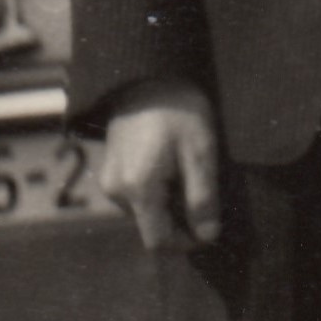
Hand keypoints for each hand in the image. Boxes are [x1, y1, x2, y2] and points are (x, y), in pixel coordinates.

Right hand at [98, 79, 222, 250]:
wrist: (148, 77)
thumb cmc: (179, 112)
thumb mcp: (200, 153)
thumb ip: (202, 198)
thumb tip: (207, 236)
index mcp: (138, 189)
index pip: (158, 241)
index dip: (185, 242)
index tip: (210, 228)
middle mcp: (116, 191)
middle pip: (151, 226)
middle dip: (180, 220)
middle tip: (206, 193)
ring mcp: (110, 181)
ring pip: (144, 211)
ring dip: (169, 203)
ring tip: (190, 172)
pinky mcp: (111, 170)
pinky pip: (137, 195)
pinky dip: (157, 191)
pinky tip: (174, 165)